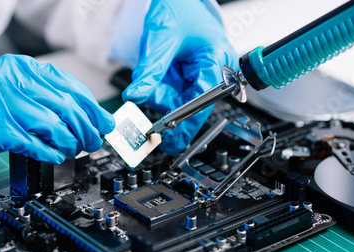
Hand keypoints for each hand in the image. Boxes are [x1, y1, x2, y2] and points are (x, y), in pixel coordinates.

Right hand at [0, 54, 114, 170]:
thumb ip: (54, 99)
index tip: (105, 123)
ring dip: (71, 143)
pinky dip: (51, 153)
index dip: (93, 108)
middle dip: (87, 129)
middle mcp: (11, 80)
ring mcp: (2, 104)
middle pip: (66, 107)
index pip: (70, 86)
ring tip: (74, 150)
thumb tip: (95, 119)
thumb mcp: (23, 91)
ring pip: (53, 126)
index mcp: (23, 66)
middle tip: (93, 143)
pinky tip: (56, 156)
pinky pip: (34, 144)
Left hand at [122, 0, 237, 154]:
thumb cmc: (180, 7)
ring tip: (152, 73)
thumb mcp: (162, 37)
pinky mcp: (187, 76)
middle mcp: (212, 72)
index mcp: (217, 61)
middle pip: (190, 104)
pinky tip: (155, 76)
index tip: (169, 138)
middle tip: (148, 97)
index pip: (203, 100)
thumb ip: (150, 69)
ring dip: (159, 94)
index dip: (185, 122)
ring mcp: (199, 75)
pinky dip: (158, 89)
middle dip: (166, 102)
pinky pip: (171, 92)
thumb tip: (136, 95)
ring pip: (177, 100)